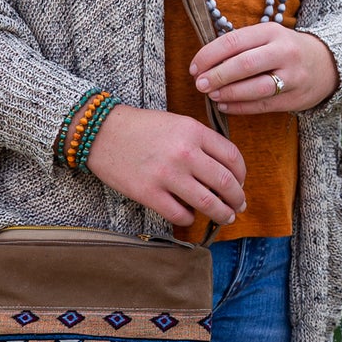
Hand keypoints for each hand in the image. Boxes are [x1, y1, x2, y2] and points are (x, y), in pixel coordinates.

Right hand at [86, 105, 247, 227]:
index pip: (232, 158)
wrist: (100, 132)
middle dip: (237, 199)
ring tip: (224, 217)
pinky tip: (188, 215)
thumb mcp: (177, 123)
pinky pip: (181, 215)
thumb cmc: (140, 127)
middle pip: (226, 184)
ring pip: (208, 204)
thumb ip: (201, 142)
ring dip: (222, 214)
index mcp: (194, 131)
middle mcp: (185, 153)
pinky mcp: (149, 193)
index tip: (240, 183)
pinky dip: (189, 219)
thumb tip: (224, 172)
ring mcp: (167, 175)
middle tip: (238, 206)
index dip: (242, 175)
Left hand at [190, 24, 338, 114]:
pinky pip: (263, 105)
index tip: (194, 67)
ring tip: (212, 96)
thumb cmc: (284, 49)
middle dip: (217, 76)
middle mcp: (284, 52)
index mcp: (271, 32)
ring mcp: (292, 76)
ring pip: (255, 88)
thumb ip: (240, 46)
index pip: (234, 41)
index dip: (209, 55)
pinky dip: (240, 107)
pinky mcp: (295, 98)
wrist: (327, 64)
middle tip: (199, 84)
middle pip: (244, 65)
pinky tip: (225, 106)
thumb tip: (203, 64)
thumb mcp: (267, 37)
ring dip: (228, 93)